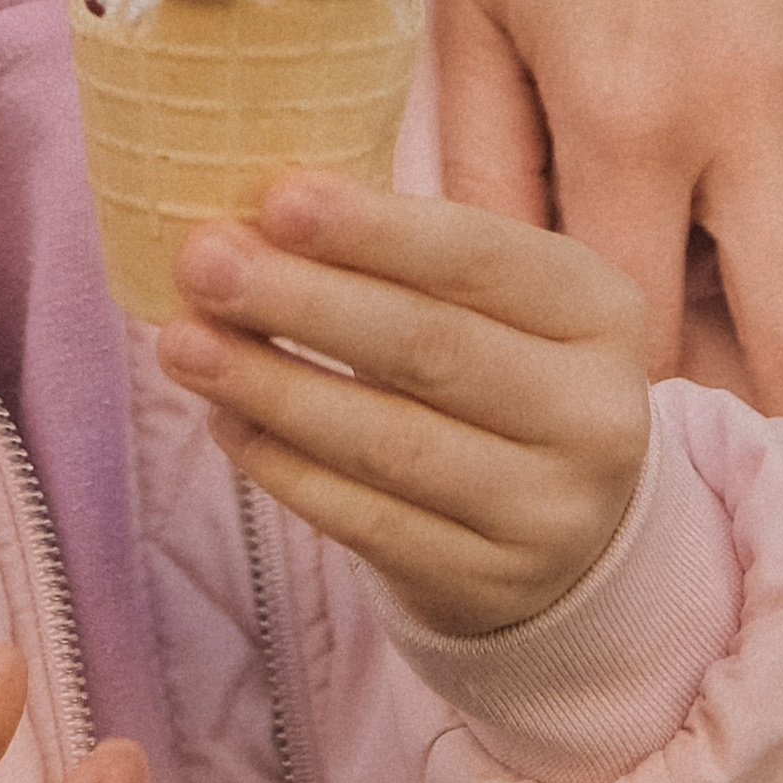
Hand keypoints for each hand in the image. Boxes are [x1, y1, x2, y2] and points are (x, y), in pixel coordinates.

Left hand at [159, 174, 650, 640]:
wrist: (568, 531)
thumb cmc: (498, 368)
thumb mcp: (494, 299)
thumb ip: (400, 250)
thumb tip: (253, 208)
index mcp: (599, 310)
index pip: (480, 257)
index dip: (375, 229)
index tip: (275, 198)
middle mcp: (594, 413)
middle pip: (430, 348)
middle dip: (303, 301)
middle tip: (202, 261)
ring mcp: (548, 511)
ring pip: (389, 443)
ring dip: (272, 387)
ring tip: (183, 342)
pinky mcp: (487, 583)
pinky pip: (365, 522)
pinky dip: (284, 468)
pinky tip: (225, 421)